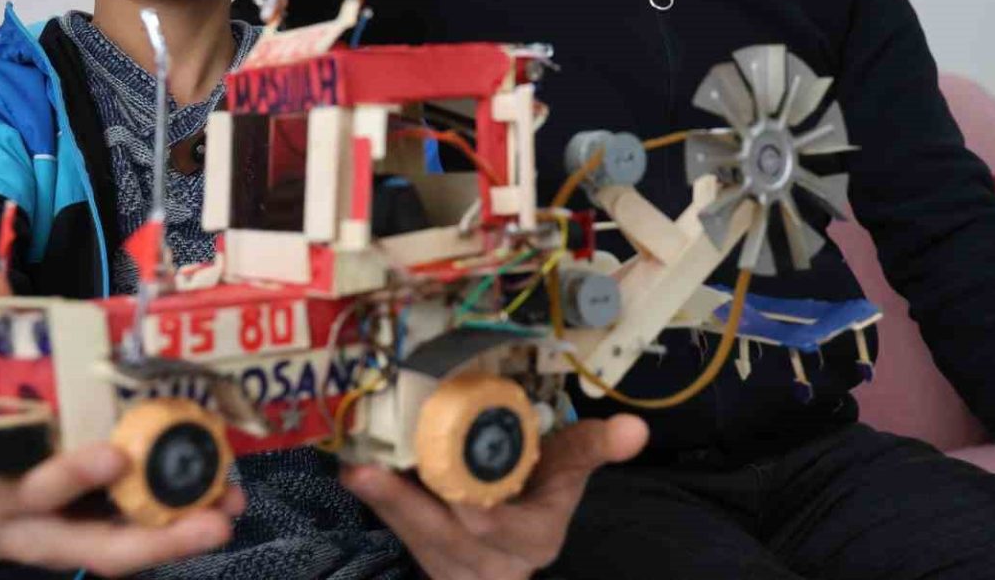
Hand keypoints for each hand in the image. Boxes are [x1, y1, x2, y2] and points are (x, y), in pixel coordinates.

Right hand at [0, 448, 241, 575]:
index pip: (30, 490)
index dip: (69, 476)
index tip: (115, 454)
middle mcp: (32, 529)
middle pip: (94, 545)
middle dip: (153, 538)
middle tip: (210, 519)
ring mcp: (67, 539)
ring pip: (122, 549)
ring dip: (178, 536)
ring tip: (226, 512)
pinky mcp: (93, 537)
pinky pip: (135, 536)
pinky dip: (175, 524)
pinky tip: (219, 502)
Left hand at [343, 413, 648, 579]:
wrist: (510, 543)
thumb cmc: (539, 494)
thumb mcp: (567, 472)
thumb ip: (593, 448)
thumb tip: (636, 428)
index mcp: (535, 538)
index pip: (507, 529)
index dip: (481, 516)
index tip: (459, 497)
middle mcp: (494, 563)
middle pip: (449, 537)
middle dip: (412, 505)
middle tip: (375, 470)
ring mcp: (456, 569)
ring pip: (420, 538)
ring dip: (388, 503)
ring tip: (359, 470)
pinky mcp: (427, 560)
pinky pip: (404, 535)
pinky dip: (383, 504)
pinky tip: (359, 474)